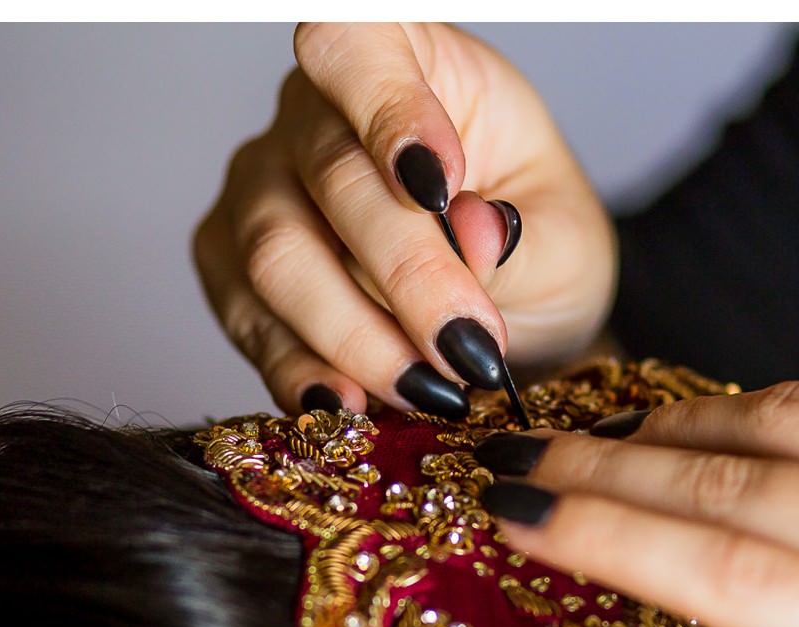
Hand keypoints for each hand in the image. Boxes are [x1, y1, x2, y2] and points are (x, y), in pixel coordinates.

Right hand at [194, 22, 616, 418]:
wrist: (513, 313)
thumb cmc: (534, 245)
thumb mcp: (566, 240)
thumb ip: (527, 238)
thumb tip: (477, 231)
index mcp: (406, 60)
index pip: (356, 45)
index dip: (387, 110)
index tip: (440, 185)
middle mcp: (312, 112)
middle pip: (333, 180)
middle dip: (409, 279)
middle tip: (472, 351)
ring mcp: (261, 187)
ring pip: (278, 256)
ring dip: (357, 337)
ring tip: (430, 392)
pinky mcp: (231, 267)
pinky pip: (249, 319)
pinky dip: (303, 372)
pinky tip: (354, 409)